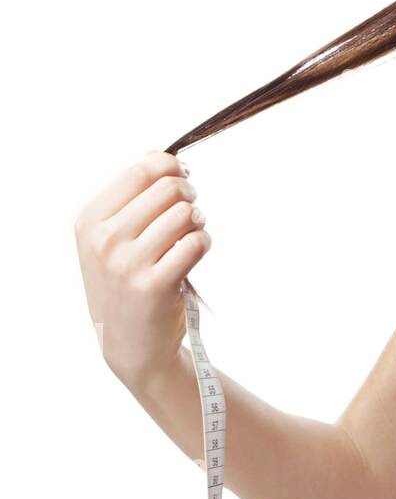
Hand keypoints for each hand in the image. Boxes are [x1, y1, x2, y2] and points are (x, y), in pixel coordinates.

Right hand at [74, 150, 210, 386]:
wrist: (129, 342)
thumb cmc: (126, 280)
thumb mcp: (111, 238)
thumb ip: (133, 196)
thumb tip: (162, 155)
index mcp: (89, 220)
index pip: (142, 169)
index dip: (172, 167)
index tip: (182, 177)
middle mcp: (103, 240)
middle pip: (168, 187)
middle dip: (189, 194)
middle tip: (189, 212)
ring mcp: (127, 263)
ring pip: (186, 214)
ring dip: (198, 221)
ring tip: (189, 234)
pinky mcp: (155, 285)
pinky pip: (197, 243)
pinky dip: (203, 243)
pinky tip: (192, 255)